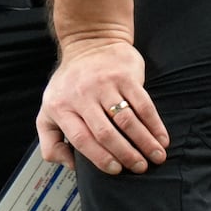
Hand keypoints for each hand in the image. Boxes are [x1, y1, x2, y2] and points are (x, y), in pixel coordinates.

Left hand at [36, 38, 168, 176]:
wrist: (89, 41)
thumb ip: (50, 141)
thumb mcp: (48, 108)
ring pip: (127, 120)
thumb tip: (69, 165)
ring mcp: (104, 84)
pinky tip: (162, 138)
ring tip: (157, 157)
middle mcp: (82, 95)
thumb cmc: (70, 82)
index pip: (81, 138)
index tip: (115, 170)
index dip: (99, 157)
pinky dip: (154, 124)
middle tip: (140, 168)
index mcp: (61, 107)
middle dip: (126, 155)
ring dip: (145, 142)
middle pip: (105, 132)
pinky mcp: (125, 75)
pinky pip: (142, 104)